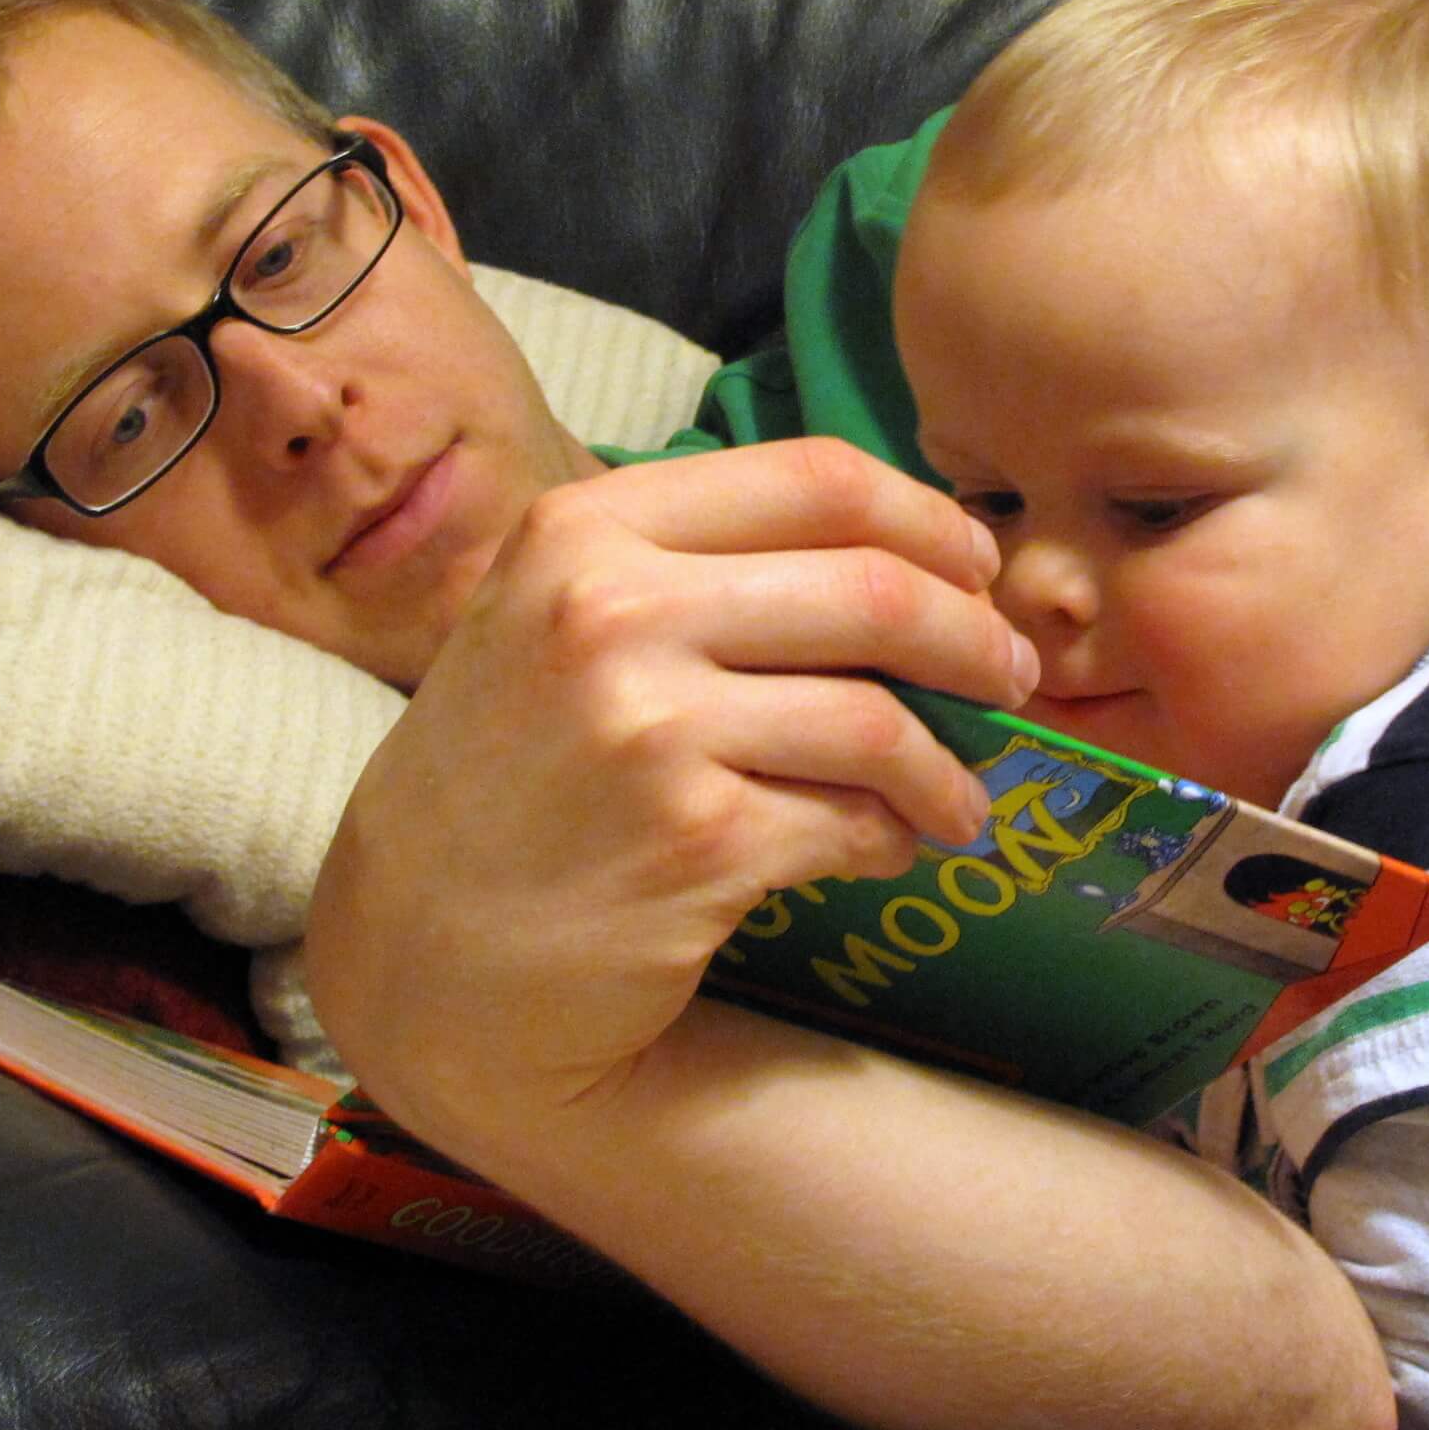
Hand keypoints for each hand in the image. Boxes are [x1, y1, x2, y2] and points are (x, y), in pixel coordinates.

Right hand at [302, 437, 1037, 1152]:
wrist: (416, 951)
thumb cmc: (508, 774)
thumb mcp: (555, 620)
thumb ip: (696, 565)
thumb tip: (913, 558)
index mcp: (586, 529)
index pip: (816, 478)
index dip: (928, 520)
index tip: (975, 569)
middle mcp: (610, 610)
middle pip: (875, 588)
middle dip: (976, 638)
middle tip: (1012, 678)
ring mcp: (648, 727)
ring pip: (880, 719)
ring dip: (948, 767)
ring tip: (957, 802)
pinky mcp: (691, 842)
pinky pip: (851, 822)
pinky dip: (893, 838)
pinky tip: (886, 849)